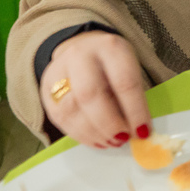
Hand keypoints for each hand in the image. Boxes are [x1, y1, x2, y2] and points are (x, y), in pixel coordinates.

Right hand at [39, 31, 150, 148]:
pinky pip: (60, 118)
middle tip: (123, 139)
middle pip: (90, 94)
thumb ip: (133, 95)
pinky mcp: (46, 89)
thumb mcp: (129, 67)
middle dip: (109, 123)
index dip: (135, 111)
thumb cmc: (113, 64)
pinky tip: (96, 140)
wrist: (81, 48)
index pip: (123, 82)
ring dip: (94, 133)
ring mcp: (59, 72)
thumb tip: (140, 131)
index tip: (143, 132)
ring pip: (71, 109)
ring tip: (111, 142)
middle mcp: (80, 56)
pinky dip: (80, 135)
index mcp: (110, 48)